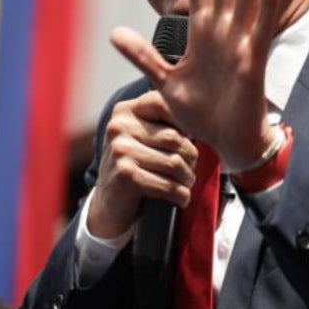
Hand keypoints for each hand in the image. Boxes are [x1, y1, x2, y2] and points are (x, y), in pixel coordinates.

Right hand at [87, 90, 198, 237]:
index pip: (164, 103)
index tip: (190, 139)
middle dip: (191, 158)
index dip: (184, 123)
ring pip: (174, 163)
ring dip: (188, 179)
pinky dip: (181, 195)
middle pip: (175, 138)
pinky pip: (168, 185)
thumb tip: (199, 120)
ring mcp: (120, 151)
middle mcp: (119, 127)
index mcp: (125, 112)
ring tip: (186, 184)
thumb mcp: (142, 138)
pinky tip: (181, 198)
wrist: (109, 205)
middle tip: (190, 170)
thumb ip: (163, 123)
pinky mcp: (125, 176)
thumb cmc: (134, 168)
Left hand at [110, 0, 280, 170]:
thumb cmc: (203, 114)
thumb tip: (114, 34)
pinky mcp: (254, 60)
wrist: (228, 142)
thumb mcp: (166, 82)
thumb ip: (143, 56)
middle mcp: (223, 33)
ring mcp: (240, 44)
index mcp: (202, 35)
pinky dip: (267, 4)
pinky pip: (262, 26)